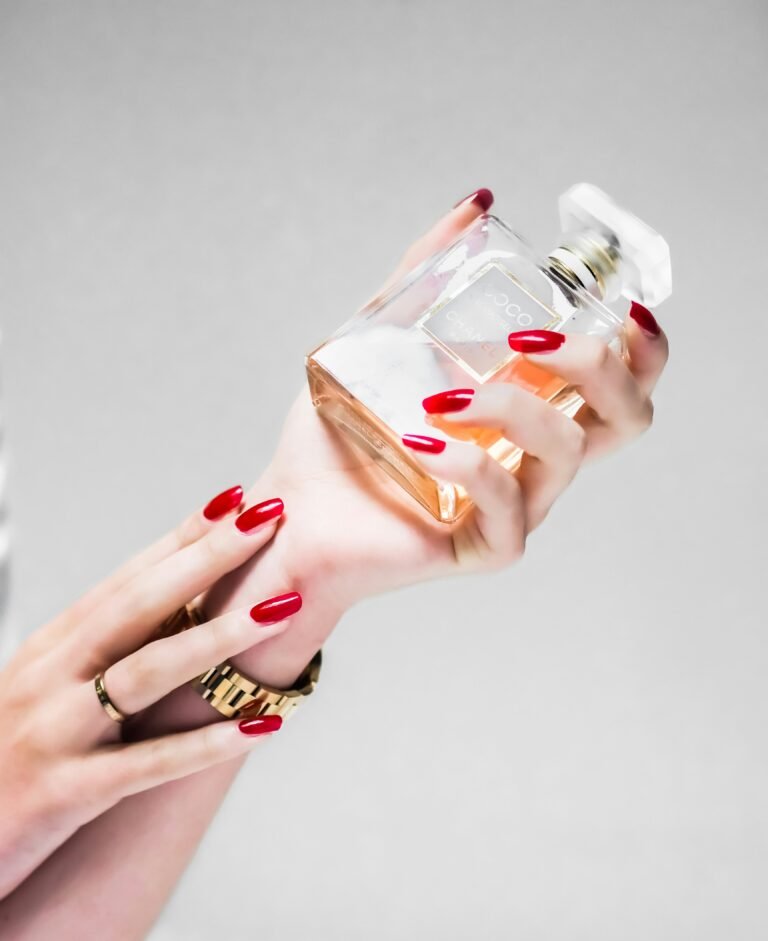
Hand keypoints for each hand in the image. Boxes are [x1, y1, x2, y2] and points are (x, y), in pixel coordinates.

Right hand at [0, 487, 298, 898]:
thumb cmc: (5, 760)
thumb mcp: (43, 691)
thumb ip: (98, 654)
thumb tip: (175, 612)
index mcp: (51, 648)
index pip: (127, 579)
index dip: (182, 538)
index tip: (233, 501)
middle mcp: (50, 677)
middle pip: (138, 605)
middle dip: (206, 558)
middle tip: (266, 520)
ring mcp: (55, 733)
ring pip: (145, 671)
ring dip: (218, 635)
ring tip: (280, 606)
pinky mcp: (65, 794)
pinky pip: (146, 766)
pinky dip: (207, 745)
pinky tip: (263, 726)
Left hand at [206, 189, 668, 684]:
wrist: (291, 510)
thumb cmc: (339, 434)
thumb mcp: (378, 340)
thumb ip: (424, 275)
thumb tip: (475, 205)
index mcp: (529, 413)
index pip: (621, 384)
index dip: (645, 347)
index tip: (624, 308)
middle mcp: (536, 459)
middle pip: (627, 417)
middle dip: (596, 364)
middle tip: (529, 341)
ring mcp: (517, 506)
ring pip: (569, 452)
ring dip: (514, 405)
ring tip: (443, 395)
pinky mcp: (484, 547)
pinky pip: (506, 507)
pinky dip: (469, 462)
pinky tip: (419, 441)